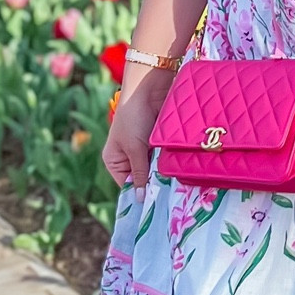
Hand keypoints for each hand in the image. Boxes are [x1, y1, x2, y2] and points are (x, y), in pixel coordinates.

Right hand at [101, 64, 173, 188]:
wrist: (149, 88)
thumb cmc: (133, 118)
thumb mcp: (134, 148)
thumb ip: (139, 173)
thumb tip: (139, 198)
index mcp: (114, 160)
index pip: (126, 185)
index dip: (139, 194)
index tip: (155, 206)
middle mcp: (128, 157)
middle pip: (142, 179)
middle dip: (153, 184)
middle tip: (169, 198)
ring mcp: (144, 149)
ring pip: (155, 170)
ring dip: (163, 173)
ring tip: (176, 185)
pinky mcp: (157, 142)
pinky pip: (163, 158)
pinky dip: (169, 162)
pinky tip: (179, 171)